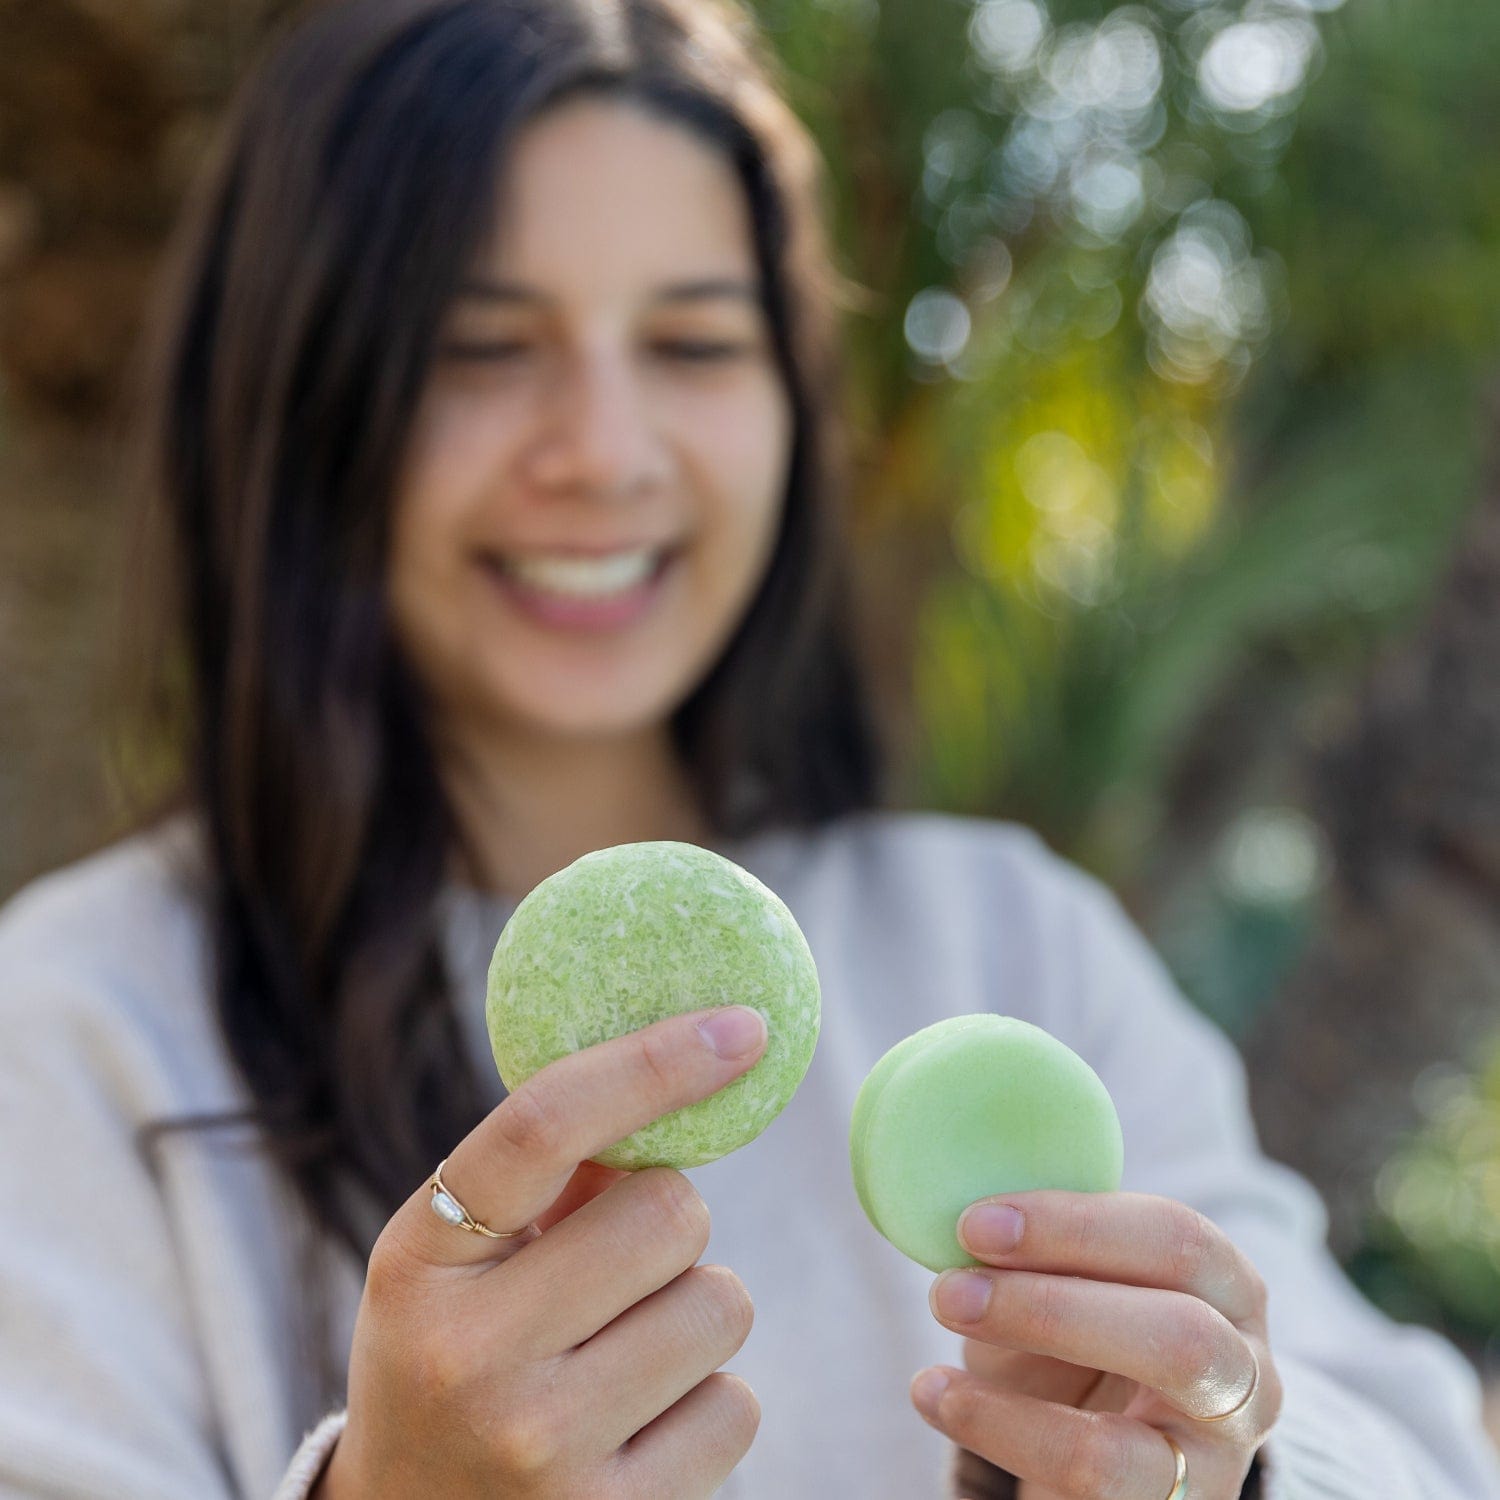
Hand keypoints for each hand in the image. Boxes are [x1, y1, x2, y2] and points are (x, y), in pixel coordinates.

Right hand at [316, 1005, 768, 1499]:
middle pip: (670, 1213)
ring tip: (622, 1348)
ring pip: (720, 1306)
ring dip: (693, 1309)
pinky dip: (707, 1400)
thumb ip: (547, 1177)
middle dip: (670, 1219)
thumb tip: (685, 1081)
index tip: (741, 1026)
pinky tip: (638, 1422)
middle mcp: (471, 1356)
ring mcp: (540, 1449)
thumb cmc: (449, 1359)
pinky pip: (736, 1407)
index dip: (653, 1062)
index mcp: (421, 1259)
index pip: (544, 1126)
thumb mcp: (453, 1262)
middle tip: (622, 1260)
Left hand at [911, 1190, 1281, 1499]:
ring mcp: (1212, 1463)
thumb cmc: (1082, 1332)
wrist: (1102, 1447)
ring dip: (1010, 1408)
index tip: (976, 1222)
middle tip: (950, 1291)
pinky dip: (998, 1435)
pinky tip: (937, 1396)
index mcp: (1228, 1284)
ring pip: (1126, 1446)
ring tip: (933, 1366)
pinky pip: (1083, 1485)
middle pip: (1179, 1336)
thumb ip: (1042, 1247)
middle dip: (1052, 1310)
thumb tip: (963, 1212)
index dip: (1075, 1227)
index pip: (1177, 1240)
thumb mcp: (1074, 1276)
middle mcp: (1245, 1374)